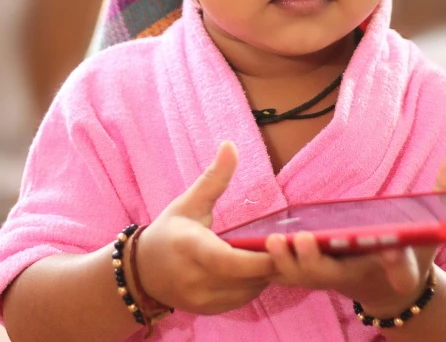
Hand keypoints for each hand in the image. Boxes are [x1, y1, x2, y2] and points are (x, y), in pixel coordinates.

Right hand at [135, 142, 274, 314]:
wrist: (141, 272)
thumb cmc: (169, 231)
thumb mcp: (189, 201)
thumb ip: (214, 178)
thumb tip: (231, 145)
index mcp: (189, 247)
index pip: (227, 260)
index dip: (256, 258)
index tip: (281, 243)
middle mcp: (194, 278)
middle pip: (243, 278)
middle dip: (271, 263)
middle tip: (293, 244)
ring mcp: (201, 300)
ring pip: (246, 292)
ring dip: (266, 275)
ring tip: (280, 253)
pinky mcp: (208, 311)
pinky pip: (241, 300)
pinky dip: (254, 285)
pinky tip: (262, 267)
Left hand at [266, 153, 445, 316]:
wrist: (390, 289)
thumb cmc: (410, 253)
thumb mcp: (431, 228)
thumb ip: (442, 193)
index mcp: (389, 267)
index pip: (396, 268)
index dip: (396, 263)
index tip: (393, 256)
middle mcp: (355, 277)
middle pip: (332, 275)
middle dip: (315, 261)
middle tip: (300, 240)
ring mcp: (330, 278)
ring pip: (304, 277)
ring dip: (287, 262)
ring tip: (272, 239)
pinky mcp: (311, 274)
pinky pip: (290, 272)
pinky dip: (274, 263)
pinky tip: (255, 241)